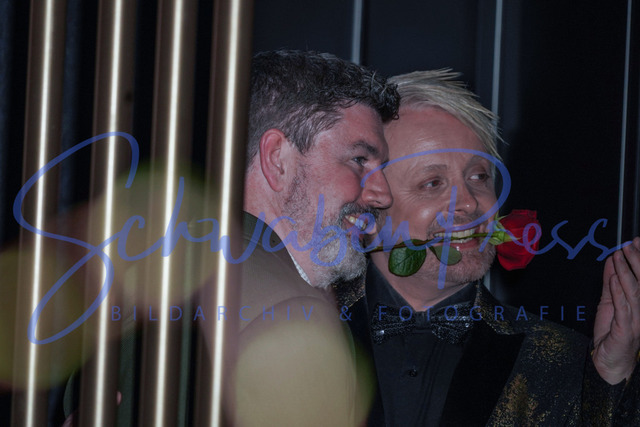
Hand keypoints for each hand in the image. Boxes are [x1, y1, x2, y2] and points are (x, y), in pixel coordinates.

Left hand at [592, 237, 639, 383]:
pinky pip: (623, 309)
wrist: (610, 362)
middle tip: (630, 244)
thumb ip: (611, 283)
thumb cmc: (612, 333)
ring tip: (619, 256)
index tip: (637, 241)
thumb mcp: (609, 302)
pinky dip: (618, 293)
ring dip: (626, 272)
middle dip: (637, 261)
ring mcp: (636, 320)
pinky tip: (614, 280)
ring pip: (634, 292)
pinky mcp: (626, 330)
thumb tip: (612, 261)